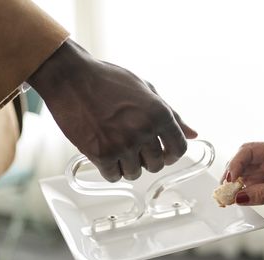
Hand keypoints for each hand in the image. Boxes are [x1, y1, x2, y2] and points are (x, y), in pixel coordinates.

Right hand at [28, 39, 196, 181]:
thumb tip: (193, 134)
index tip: (163, 153)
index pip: (178, 149)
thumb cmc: (108, 80)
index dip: (171, 154)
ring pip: (135, 173)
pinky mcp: (101, 154)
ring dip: (128, 165)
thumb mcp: (147, 90)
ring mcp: (122, 144)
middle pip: (157, 165)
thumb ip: (172, 115)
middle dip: (147, 159)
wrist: (71, 78)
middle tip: (134, 148)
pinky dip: (110, 170)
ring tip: (117, 149)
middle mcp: (144, 131)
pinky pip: (114, 176)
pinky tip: (105, 155)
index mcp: (159, 114)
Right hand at [225, 142, 263, 259]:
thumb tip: (238, 197)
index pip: (249, 150)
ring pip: (238, 173)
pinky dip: (234, 193)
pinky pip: (241, 185)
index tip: (231, 178)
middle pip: (240, 160)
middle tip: (225, 189)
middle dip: (230, 174)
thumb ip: (262, 194)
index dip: (236, 162)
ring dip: (230, 184)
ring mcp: (262, 170)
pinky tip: (229, 201)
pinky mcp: (258, 183)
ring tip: (225, 197)